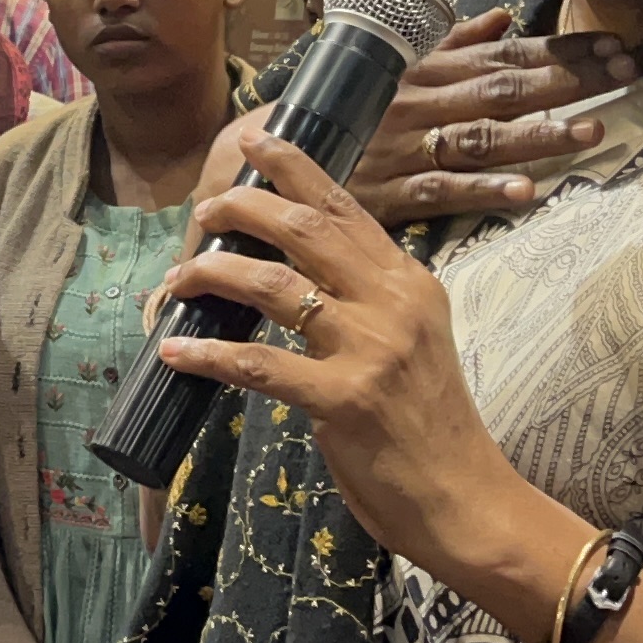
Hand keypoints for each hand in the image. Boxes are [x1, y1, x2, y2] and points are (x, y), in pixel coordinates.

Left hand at [153, 128, 549, 587]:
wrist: (468, 500)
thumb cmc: (430, 427)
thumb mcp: (414, 343)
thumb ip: (368, 301)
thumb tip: (297, 269)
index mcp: (410, 282)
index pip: (345, 208)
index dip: (294, 168)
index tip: (252, 142)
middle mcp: (393, 303)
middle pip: (305, 229)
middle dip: (243, 208)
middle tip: (203, 212)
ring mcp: (371, 349)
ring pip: (273, 285)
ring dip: (213, 274)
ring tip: (177, 278)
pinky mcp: (344, 400)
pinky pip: (257, 364)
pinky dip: (207, 356)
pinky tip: (174, 352)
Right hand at [344, 12, 631, 227]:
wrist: (274, 152)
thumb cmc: (344, 107)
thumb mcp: (394, 66)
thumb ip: (450, 42)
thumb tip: (503, 17)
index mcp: (425, 69)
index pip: (504, 54)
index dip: (562, 51)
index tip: (616, 47)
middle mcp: (420, 102)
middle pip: (502, 90)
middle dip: (567, 82)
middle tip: (626, 75)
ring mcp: (405, 146)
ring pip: (480, 137)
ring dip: (537, 135)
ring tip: (592, 133)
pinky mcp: (389, 191)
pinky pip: (441, 189)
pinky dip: (483, 189)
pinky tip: (526, 192)